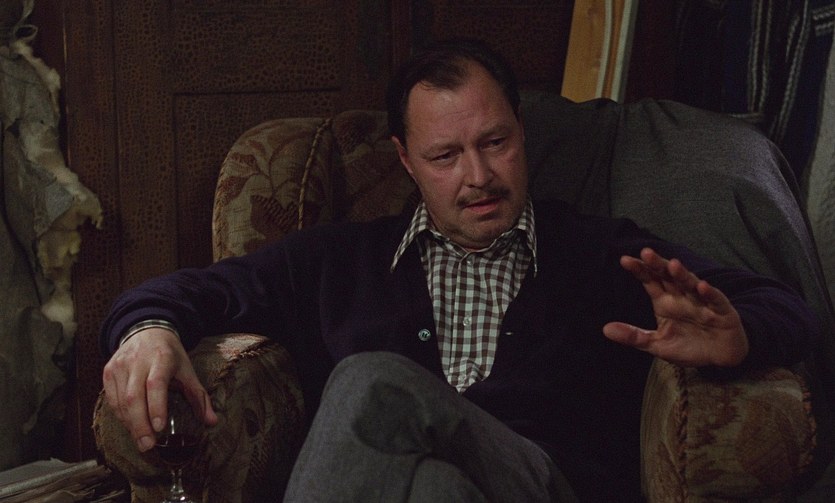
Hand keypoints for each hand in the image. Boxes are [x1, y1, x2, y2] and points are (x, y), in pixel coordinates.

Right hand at [102, 328, 217, 451]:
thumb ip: (198, 396)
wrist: (147, 330)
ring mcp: (120, 365)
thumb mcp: (188, 370)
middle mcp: (138, 360)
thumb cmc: (170, 354)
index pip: (156, 384)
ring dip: (130, 424)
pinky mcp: (108, 371)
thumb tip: (212, 422)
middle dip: (140, 424)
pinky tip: (131, 426)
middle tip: (148, 445)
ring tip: (142, 441)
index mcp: (162, 358)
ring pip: (120, 400)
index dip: (156, 406)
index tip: (159, 427)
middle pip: (133, 396)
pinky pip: (111, 399)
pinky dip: (121, 416)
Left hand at [603, 247, 748, 367]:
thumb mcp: (657, 345)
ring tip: (673, 265)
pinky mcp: (722, 311)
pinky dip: (709, 293)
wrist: (720, 357)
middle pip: (669, 277)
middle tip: (646, 253)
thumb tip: (605, 329)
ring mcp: (702, 302)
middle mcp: (682, 297)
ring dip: (683, 275)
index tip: (625, 260)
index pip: (650, 281)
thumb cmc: (688, 346)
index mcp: (665, 302)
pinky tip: (702, 287)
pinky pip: (715, 300)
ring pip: (691, 284)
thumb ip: (634, 336)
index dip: (640, 270)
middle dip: (658, 265)